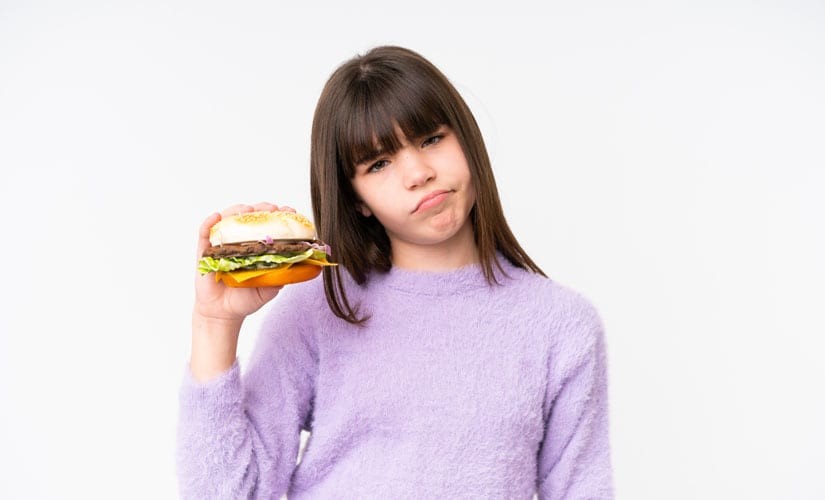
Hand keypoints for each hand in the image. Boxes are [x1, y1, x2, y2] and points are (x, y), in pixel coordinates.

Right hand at [193, 202, 295, 322]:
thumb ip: (279, 277)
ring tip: (247, 210)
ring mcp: (221, 244)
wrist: (222, 313)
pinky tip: (217, 217)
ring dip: (237, 210)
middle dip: (261, 208)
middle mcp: (239, 242)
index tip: (289, 211)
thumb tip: (295, 265)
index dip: (278, 215)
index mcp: (256, 247)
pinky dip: (210, 222)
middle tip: (270, 209)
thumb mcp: (268, 289)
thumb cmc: (245, 299)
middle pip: (249, 216)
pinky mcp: (204, 251)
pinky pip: (205, 232)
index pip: (268, 224)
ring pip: (228, 219)